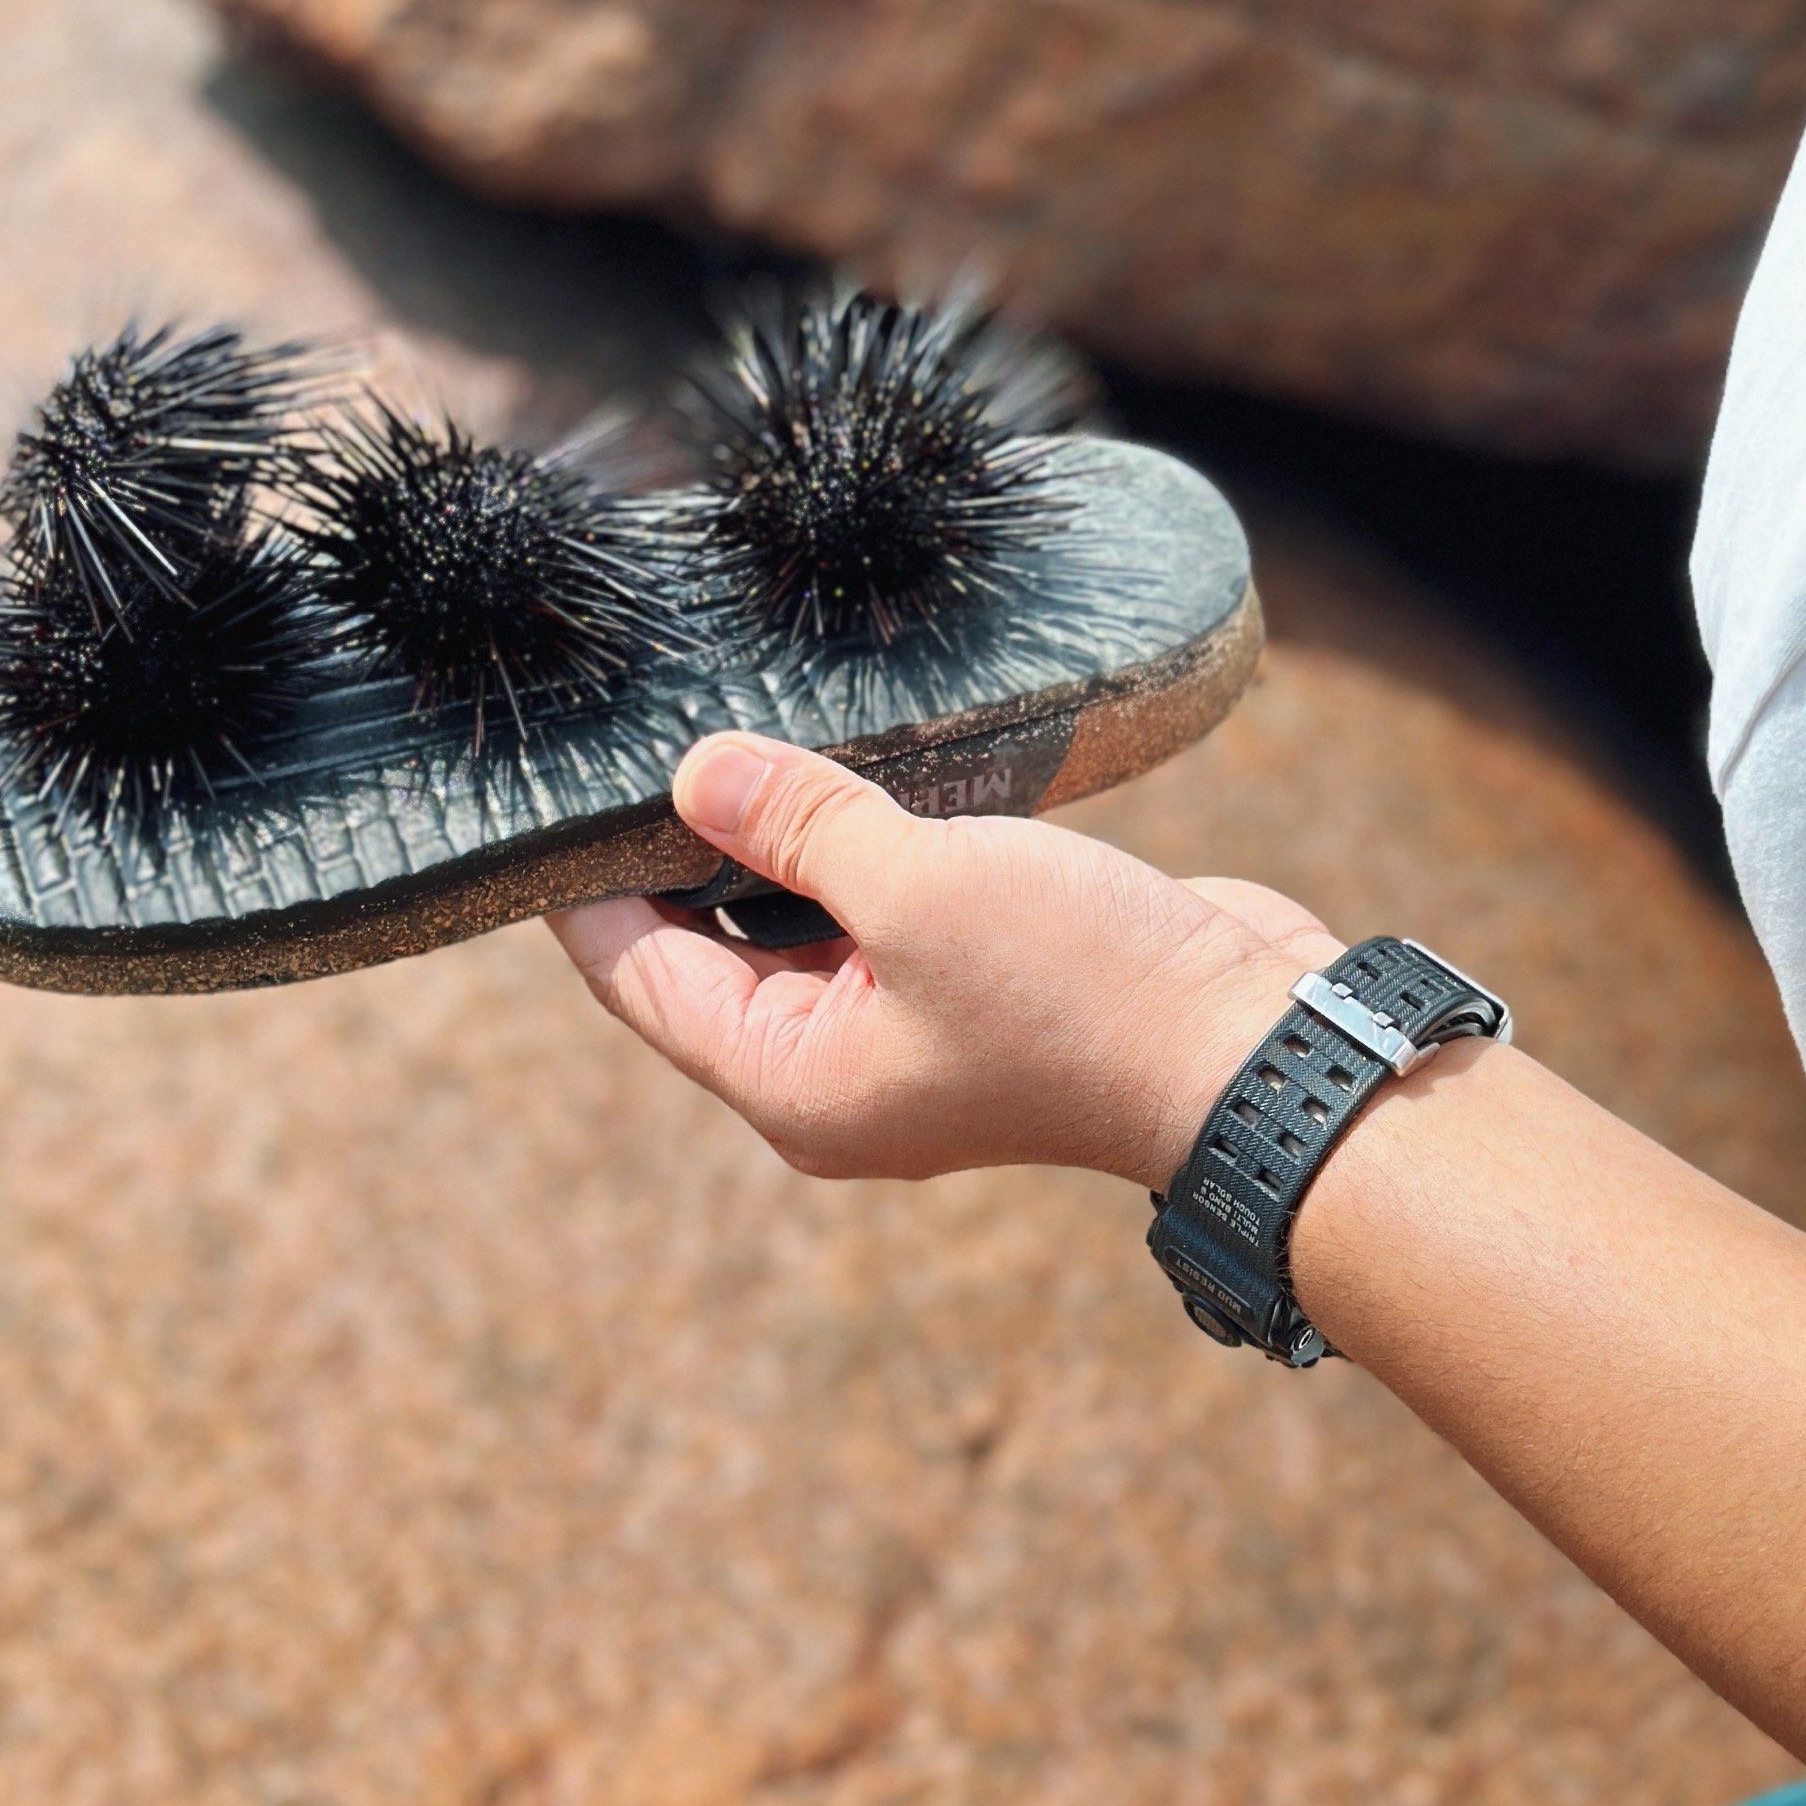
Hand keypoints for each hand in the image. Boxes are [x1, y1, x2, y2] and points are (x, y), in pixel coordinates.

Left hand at [548, 731, 1342, 1189]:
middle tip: (642, 727)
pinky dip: (855, 841)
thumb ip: (796, 823)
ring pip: (796, 919)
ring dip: (775, 835)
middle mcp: (836, 1069)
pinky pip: (878, 905)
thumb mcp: (915, 888)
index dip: (582, 885)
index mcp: (792, 1081)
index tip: (546, 789)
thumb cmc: (1082, 991)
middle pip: (707, 948)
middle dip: (679, 845)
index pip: (637, 976)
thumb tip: (692, 773)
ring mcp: (908, 1028)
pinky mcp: (975, 979)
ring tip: (734, 724)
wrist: (1258, 1047)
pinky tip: (844, 758)